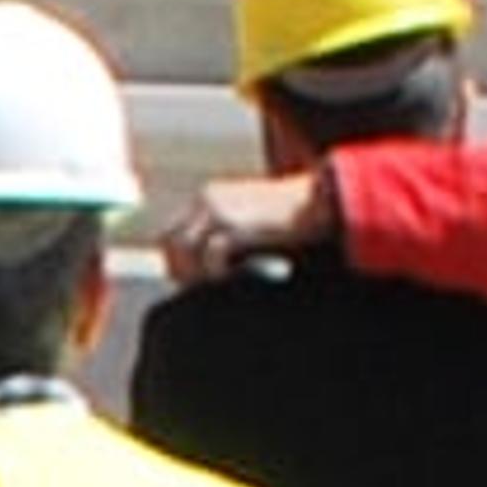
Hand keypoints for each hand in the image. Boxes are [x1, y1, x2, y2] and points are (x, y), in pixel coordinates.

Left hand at [157, 174, 321, 285]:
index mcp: (208, 196)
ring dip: (196, 272)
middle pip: (169, 241)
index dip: (175, 260)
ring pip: (185, 249)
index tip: (187, 282)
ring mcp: (218, 209)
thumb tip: (202, 272)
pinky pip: (212, 254)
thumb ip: (224, 239)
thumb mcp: (248, 224)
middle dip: (179, 269)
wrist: (317, 202)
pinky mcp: (234, 224)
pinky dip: (219, 272)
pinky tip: (235, 278)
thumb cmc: (288, 220)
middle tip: (195, 290)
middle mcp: (207, 199)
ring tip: (218, 284)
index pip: (170, 232)